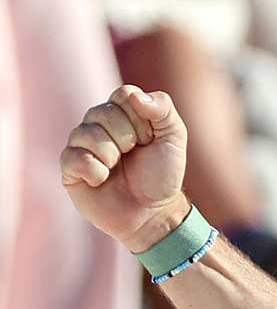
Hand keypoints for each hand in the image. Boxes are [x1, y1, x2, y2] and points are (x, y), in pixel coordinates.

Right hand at [59, 84, 190, 252]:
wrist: (153, 213)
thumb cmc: (162, 175)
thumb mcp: (174, 139)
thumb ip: (163, 109)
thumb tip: (136, 96)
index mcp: (122, 113)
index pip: (123, 95)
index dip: (140, 119)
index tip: (149, 139)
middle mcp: (98, 124)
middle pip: (102, 112)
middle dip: (126, 138)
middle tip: (134, 155)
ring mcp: (81, 145)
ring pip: (86, 133)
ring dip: (110, 155)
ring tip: (118, 169)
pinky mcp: (70, 168)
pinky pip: (73, 157)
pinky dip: (94, 170)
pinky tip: (102, 179)